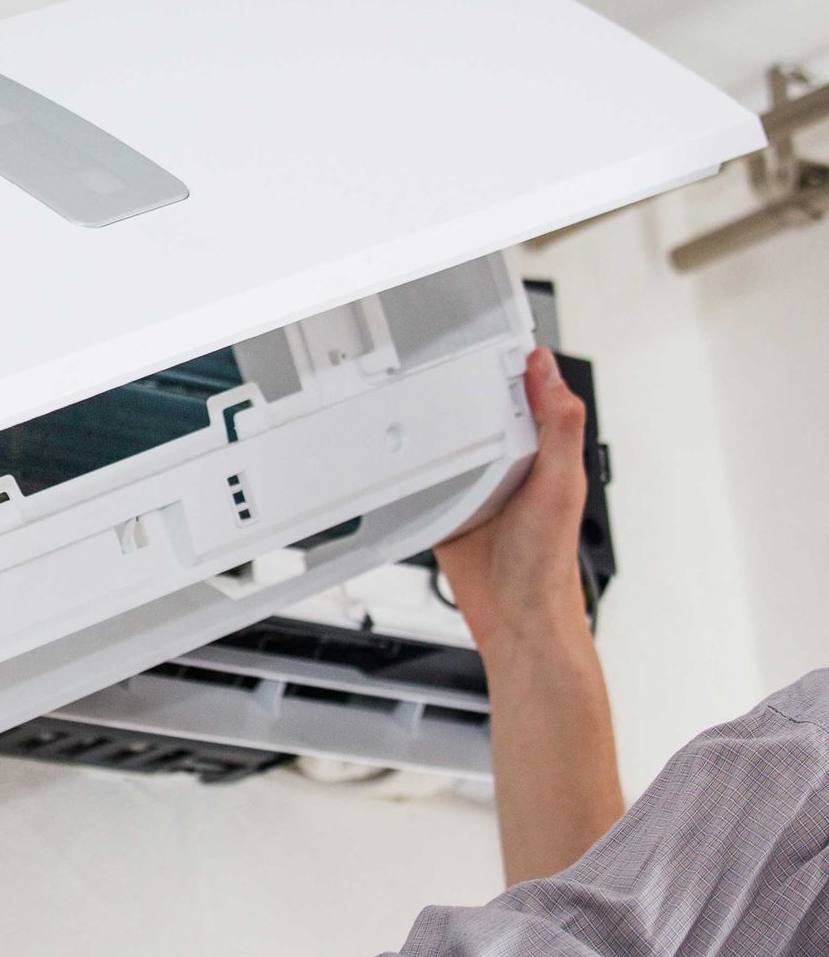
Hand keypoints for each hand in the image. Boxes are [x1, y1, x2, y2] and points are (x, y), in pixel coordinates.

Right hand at [434, 348, 589, 654]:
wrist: (515, 619)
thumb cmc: (548, 563)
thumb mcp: (560, 485)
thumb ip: (558, 426)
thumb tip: (547, 371)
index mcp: (540, 450)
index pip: (524, 393)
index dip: (507, 365)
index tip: (484, 338)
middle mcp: (506, 464)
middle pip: (474, 413)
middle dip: (454, 392)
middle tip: (428, 368)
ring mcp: (472, 486)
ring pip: (444, 443)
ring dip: (426, 430)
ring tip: (405, 405)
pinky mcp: (443, 509)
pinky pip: (419, 481)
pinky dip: (407, 471)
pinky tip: (396, 460)